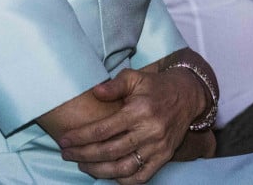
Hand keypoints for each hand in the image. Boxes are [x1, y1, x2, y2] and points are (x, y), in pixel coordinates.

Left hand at [58, 68, 204, 182]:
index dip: (80, 137)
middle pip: (109, 151)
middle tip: (67, 154)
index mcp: (139, 111)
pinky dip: (122, 180)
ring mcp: (157, 147)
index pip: (103, 130)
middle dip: (83, 155)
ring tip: (82, 165)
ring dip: (98, 170)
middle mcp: (149, 131)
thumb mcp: (135, 77)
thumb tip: (95, 92)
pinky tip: (107, 174)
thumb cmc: (156, 86)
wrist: (188, 96)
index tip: (64, 140)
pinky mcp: (164, 157)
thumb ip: (114, 85)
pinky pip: (141, 177)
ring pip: (122, 168)